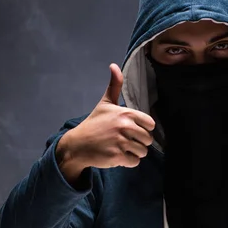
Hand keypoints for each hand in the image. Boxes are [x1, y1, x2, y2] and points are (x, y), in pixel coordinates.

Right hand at [56, 64, 155, 181]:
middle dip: (139, 143)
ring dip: (134, 153)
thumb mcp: (105, 103)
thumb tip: (114, 65)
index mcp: (125, 113)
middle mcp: (124, 126)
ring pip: (143, 152)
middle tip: (124, 141)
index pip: (150, 124)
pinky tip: (117, 156)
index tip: (131, 130)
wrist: (77, 145)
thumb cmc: (94, 124)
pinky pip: (134, 162)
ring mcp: (120, 142)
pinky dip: (128, 162)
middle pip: (148, 140)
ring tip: (120, 148)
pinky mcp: (117, 156)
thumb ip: (114, 85)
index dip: (143, 129)